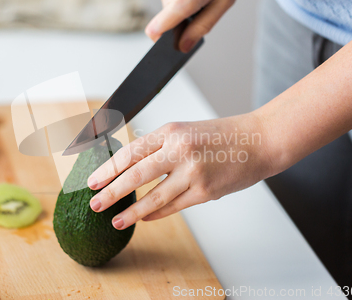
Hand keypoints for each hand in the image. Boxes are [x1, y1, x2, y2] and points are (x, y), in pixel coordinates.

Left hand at [87, 113, 274, 229]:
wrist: (259, 141)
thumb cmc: (222, 136)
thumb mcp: (186, 131)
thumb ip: (161, 148)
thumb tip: (132, 169)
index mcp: (171, 130)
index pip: (130, 151)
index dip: (108, 168)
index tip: (92, 180)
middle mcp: (179, 149)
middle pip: (135, 174)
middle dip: (110, 191)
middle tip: (94, 203)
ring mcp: (193, 172)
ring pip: (153, 196)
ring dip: (131, 211)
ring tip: (114, 220)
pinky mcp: (205, 191)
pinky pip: (174, 206)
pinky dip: (156, 213)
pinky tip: (144, 218)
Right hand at [146, 0, 249, 51]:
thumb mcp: (224, 1)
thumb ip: (202, 27)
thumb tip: (184, 46)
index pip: (155, 30)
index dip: (160, 41)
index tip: (171, 43)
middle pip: (168, 18)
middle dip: (185, 16)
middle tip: (206, 2)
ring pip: (170, 3)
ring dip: (185, 0)